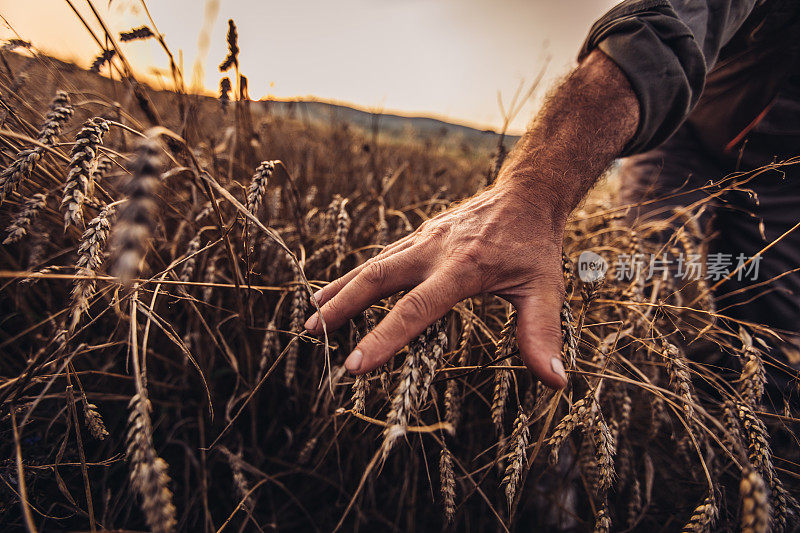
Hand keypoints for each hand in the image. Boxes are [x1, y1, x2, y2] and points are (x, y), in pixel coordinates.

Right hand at [303, 180, 568, 388]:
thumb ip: (542, 335)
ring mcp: (422, 240)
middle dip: (343, 308)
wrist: (526, 194)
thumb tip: (554, 383)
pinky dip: (356, 276)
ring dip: (341, 290)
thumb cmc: (534, 245)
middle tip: (313, 334)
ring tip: (313, 317)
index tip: (354, 365)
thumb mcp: (545, 289)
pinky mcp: (419, 236)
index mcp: (461, 268)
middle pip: (378, 279)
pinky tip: (340, 290)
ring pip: (373, 265)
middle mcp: (433, 251)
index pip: (415, 309)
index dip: (383, 338)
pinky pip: (382, 257)